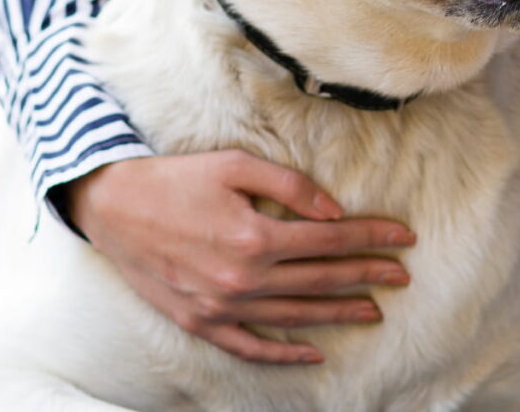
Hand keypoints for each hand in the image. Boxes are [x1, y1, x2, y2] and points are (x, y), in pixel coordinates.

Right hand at [66, 150, 416, 363]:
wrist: (113, 206)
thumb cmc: (178, 179)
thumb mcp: (236, 165)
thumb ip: (291, 186)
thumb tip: (336, 212)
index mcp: (254, 236)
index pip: (331, 241)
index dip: (373, 238)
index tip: (406, 236)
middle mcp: (241, 278)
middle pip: (321, 279)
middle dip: (368, 275)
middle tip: (403, 275)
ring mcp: (220, 307)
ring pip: (295, 315)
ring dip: (339, 313)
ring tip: (374, 310)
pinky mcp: (200, 322)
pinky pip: (250, 346)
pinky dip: (284, 354)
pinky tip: (315, 353)